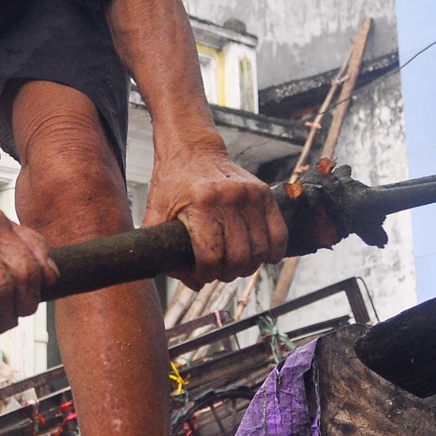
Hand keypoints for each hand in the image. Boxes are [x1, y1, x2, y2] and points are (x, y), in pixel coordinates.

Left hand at [142, 144, 286, 285]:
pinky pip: (279, 233)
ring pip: (260, 249)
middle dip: (227, 273)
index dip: (207, 274)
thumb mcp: (156, 214)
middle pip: (238, 257)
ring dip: (248, 266)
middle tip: (219, 272)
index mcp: (200, 204)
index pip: (211, 256)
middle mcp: (228, 199)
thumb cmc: (172, 185)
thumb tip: (194, 284)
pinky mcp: (264, 194)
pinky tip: (263, 257)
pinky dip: (273, 252)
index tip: (202, 274)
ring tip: (235, 265)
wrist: (192, 151)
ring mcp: (250, 195)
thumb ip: (164, 251)